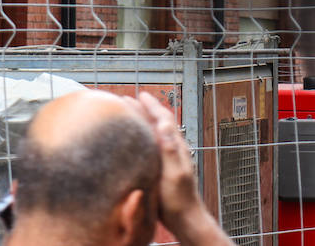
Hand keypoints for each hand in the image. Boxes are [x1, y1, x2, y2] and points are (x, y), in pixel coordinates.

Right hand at [133, 93, 232, 245]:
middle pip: (159, 123)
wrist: (185, 219)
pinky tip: (136, 143)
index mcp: (176, 147)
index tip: (141, 95)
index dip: (153, 106)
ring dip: (144, 122)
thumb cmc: (180, 199)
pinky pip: (152, 146)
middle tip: (129, 100)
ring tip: (130, 115)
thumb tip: (165, 123)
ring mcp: (169, 159)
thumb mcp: (174, 172)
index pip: (164, 119)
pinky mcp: (163, 169)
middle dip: (145, 110)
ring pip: (155, 134)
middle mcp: (173, 150)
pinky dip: (144, 137)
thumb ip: (171, 148)